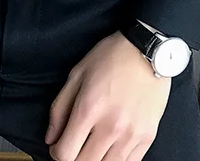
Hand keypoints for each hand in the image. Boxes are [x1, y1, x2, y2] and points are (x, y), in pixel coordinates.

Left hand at [44, 31, 171, 160]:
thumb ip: (59, 108)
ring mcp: (131, 134)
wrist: (146, 50)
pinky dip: (116, 160)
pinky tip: (110, 147)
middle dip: (74, 158)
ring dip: (95, 160)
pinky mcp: (148, 137)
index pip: (65, 153)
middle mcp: (111, 126)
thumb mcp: (77, 74)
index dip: (56, 153)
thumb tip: (51, 137)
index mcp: (89, 108)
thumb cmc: (111, 57)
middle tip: (74, 146)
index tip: (58, 146)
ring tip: (93, 145)